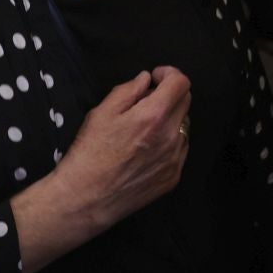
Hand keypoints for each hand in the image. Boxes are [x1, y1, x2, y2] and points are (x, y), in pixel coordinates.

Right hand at [51, 67, 192, 232]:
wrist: (85, 198)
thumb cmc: (89, 152)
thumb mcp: (102, 112)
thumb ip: (128, 90)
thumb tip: (146, 79)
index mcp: (154, 116)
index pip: (181, 83)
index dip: (169, 74)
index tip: (155, 78)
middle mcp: (171, 137)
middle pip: (186, 102)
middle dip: (169, 95)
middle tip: (146, 102)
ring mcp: (175, 159)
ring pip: (184, 126)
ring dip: (170, 120)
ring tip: (144, 130)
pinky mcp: (173, 177)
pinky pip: (180, 150)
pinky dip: (169, 143)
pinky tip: (146, 151)